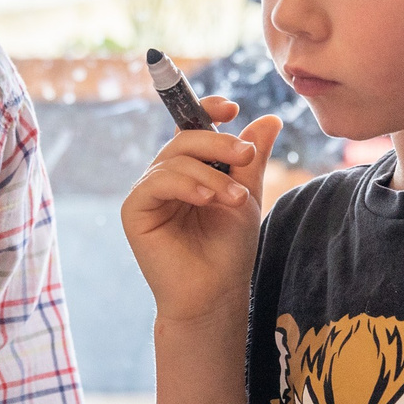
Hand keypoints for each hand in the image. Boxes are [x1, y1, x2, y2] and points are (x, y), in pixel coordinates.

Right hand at [122, 99, 281, 323]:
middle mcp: (164, 177)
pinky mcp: (134, 211)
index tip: (232, 109)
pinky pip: (157, 182)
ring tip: (236, 199)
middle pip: (184, 138)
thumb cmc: (228, 251)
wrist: (215, 294)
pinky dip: (186, 185)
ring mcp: (147, 193)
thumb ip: (251, 160)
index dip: (206, 111)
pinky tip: (207, 201)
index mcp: (189, 170)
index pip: (190, 128)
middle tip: (247, 157)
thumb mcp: (245, 196)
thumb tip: (269, 119)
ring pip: (174, 159)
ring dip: (211, 175)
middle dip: (218, 142)